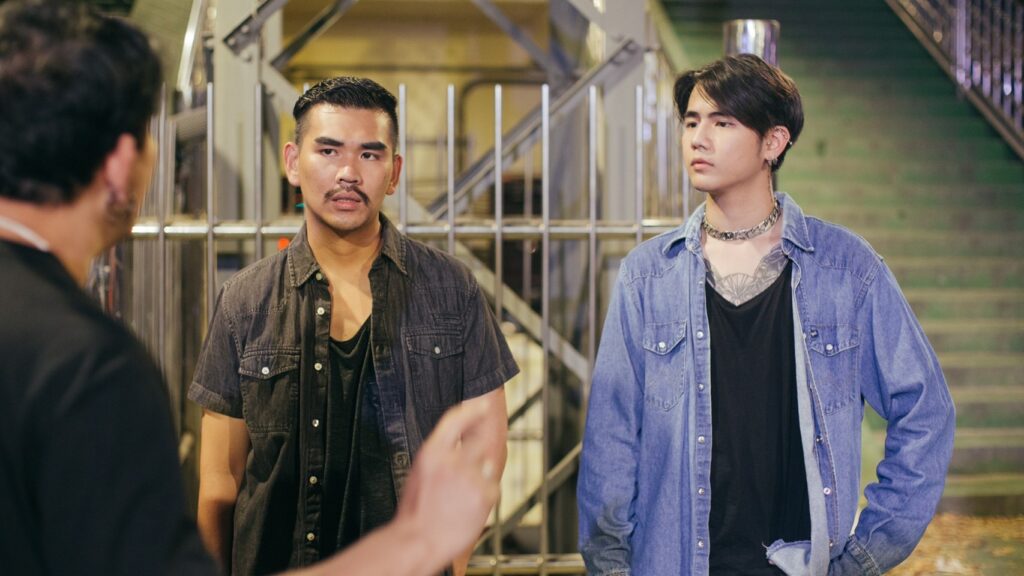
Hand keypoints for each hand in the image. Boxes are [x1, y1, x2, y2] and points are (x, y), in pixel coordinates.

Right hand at [395, 401, 499, 564]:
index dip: (473, 410)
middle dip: (475, 454)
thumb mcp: (421, 471)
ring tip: (459, 497)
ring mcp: (470, 477)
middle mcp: (452, 460)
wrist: (419, 540)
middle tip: (462, 475)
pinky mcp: (485, 494)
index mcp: (431, 452)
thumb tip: (464, 441)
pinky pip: (492, 486)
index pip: (456, 419)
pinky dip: (484, 495)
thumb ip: (441, 453)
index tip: (484, 406)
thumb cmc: (417, 510)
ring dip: (479, 476)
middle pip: (478, 443)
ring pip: (487, 466)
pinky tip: (468, 506)